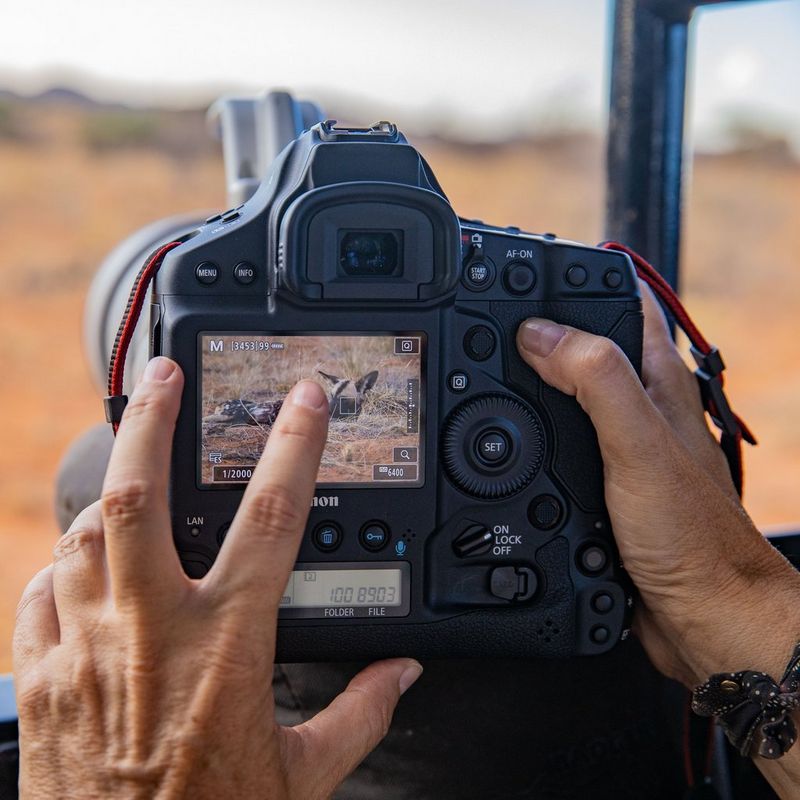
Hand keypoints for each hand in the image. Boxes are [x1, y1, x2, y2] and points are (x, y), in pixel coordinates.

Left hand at [13, 358, 421, 799]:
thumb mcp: (304, 775)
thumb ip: (360, 714)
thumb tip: (401, 676)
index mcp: (228, 643)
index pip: (274, 516)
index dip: (295, 444)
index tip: (305, 400)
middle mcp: (152, 631)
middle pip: (140, 495)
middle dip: (152, 422)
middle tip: (164, 377)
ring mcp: (86, 650)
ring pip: (82, 535)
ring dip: (107, 497)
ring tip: (130, 476)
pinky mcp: (40, 680)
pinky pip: (40, 593)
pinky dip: (62, 567)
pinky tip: (81, 568)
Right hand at [516, 287, 799, 689]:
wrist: (702, 613)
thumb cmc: (690, 536)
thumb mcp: (637, 446)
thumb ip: (594, 381)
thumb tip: (539, 332)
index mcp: (655, 383)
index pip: (619, 305)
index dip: (575, 280)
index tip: (527, 271)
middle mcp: (639, 407)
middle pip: (584, 346)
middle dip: (539, 329)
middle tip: (489, 318)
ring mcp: (620, 446)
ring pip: (567, 396)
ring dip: (530, 383)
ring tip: (487, 370)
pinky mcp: (603, 483)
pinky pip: (560, 445)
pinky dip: (531, 435)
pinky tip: (508, 444)